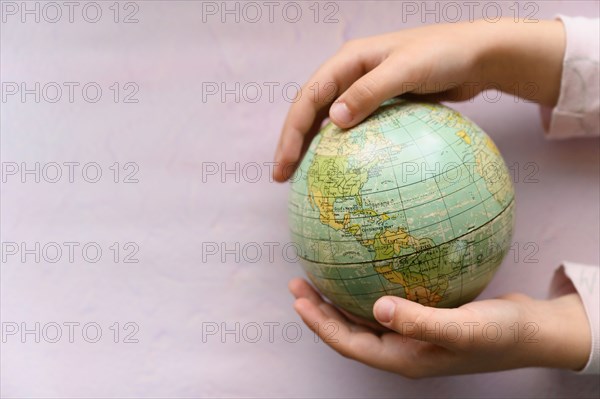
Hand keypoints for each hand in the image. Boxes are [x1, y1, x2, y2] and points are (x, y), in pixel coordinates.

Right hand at [273, 19, 564, 180]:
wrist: (476, 57)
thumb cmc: (444, 56)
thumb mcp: (407, 70)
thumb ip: (370, 92)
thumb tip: (333, 120)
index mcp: (349, 61)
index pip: (309, 98)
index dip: (292, 131)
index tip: (285, 162)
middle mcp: (350, 74)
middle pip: (310, 110)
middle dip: (293, 142)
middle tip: (281, 176)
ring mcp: (364, 89)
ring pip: (327, 120)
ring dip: (311, 146)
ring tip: (300, 177)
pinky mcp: (380, 104)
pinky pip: (352, 128)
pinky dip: (339, 147)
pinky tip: (337, 169)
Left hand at [289, 278, 589, 376]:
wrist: (533, 333)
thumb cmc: (502, 335)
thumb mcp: (464, 328)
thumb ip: (420, 321)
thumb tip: (377, 308)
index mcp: (405, 357)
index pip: (350, 344)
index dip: (321, 324)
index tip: (298, 300)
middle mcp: (403, 347)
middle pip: (350, 331)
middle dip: (321, 310)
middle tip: (298, 283)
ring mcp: (413, 333)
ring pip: (365, 318)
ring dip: (339, 299)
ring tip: (318, 275)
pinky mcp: (424, 316)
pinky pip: (388, 303)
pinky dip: (369, 287)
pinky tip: (366, 266)